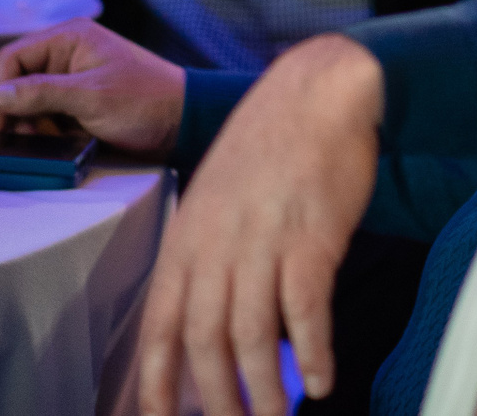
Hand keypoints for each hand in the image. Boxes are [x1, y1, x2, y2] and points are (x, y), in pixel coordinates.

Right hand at [0, 19, 186, 156]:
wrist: (183, 121)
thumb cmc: (147, 101)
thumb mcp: (91, 97)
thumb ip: (42, 93)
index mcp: (70, 38)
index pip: (13, 56)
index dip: (0, 87)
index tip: (1, 120)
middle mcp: (68, 53)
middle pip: (18, 79)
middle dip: (18, 110)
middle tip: (27, 136)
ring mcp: (74, 78)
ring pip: (31, 100)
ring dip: (33, 123)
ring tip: (52, 138)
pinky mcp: (80, 100)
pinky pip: (49, 113)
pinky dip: (48, 128)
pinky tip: (62, 139)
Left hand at [138, 34, 383, 415]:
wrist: (318, 91)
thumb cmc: (271, 141)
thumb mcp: (218, 192)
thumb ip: (210, 251)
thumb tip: (216, 312)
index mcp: (188, 236)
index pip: (158, 324)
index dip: (155, 381)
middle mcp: (218, 245)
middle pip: (204, 342)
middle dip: (215, 399)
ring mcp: (263, 243)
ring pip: (253, 338)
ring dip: (263, 390)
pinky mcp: (311, 240)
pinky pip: (307, 313)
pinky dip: (314, 354)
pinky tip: (321, 379)